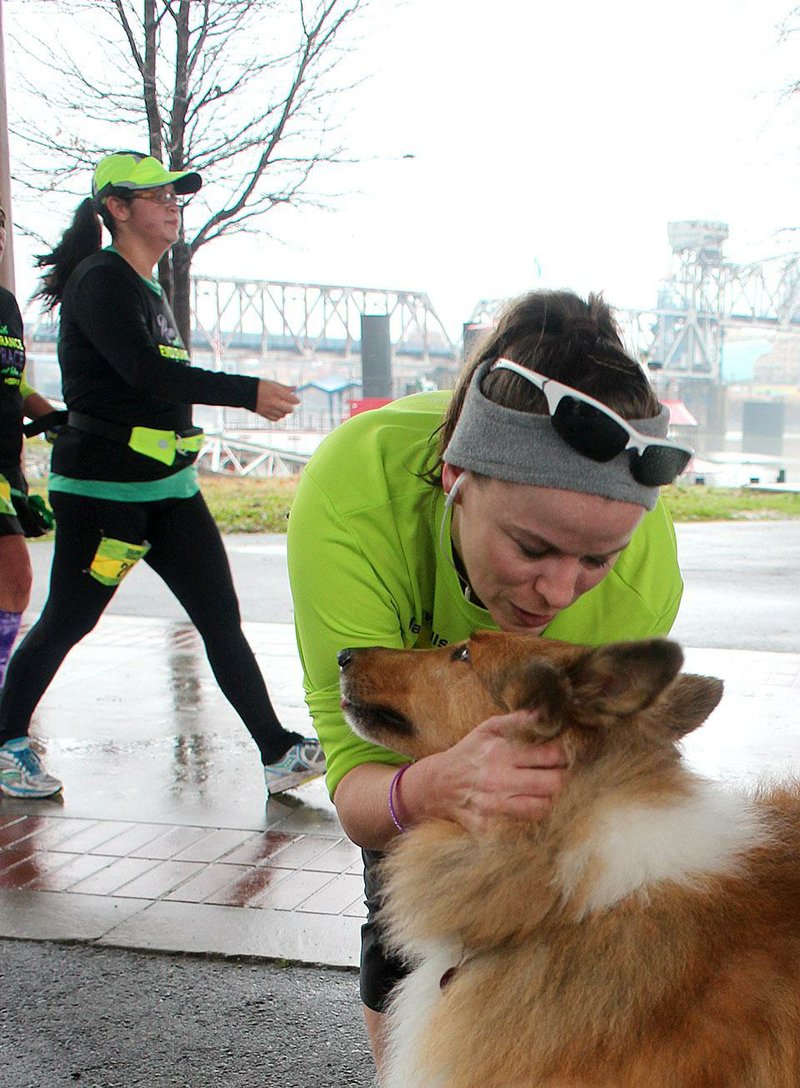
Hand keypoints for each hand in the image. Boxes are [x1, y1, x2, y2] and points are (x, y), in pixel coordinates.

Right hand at [255, 379, 299, 420]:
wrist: (244, 391)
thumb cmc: (260, 386)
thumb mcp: (273, 384)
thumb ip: (285, 388)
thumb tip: (296, 388)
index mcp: (276, 392)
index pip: (292, 400)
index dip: (295, 400)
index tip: (296, 400)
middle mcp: (273, 401)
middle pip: (289, 410)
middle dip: (290, 407)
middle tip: (287, 404)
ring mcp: (268, 409)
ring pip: (283, 415)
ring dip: (283, 412)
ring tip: (278, 406)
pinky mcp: (264, 414)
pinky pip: (276, 419)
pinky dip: (277, 416)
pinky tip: (274, 410)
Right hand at [414, 710, 567, 832]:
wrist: (435, 784)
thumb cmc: (467, 753)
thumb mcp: (487, 729)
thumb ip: (516, 720)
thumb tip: (542, 714)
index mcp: (500, 753)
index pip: (550, 755)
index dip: (564, 755)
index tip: (563, 756)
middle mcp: (498, 780)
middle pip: (552, 784)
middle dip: (561, 778)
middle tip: (558, 775)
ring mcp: (492, 806)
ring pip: (542, 808)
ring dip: (547, 799)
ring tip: (543, 791)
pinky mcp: (488, 826)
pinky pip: (521, 825)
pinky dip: (526, 816)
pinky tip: (524, 806)